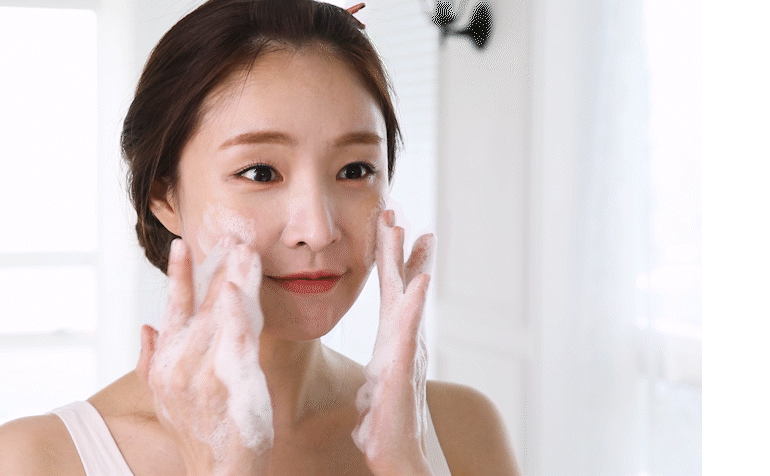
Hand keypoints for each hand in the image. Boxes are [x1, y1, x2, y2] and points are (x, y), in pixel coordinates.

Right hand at [136, 238, 272, 475]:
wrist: (218, 474)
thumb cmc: (200, 434)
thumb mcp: (166, 398)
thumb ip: (151, 361)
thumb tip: (147, 326)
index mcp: (165, 363)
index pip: (172, 309)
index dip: (178, 275)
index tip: (181, 243)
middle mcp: (179, 364)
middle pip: (200, 304)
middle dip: (214, 266)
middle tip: (228, 232)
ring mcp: (203, 372)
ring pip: (220, 314)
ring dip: (232, 278)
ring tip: (244, 249)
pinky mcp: (229, 381)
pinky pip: (234, 337)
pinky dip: (234, 311)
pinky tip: (237, 288)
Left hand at [352, 210, 435, 475]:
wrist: (401, 459)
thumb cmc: (387, 432)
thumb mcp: (373, 395)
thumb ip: (373, 380)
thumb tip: (371, 380)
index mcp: (391, 343)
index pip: (389, 291)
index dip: (388, 258)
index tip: (389, 225)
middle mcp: (403, 343)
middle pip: (399, 285)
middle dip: (396, 248)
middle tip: (395, 210)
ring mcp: (406, 355)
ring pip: (407, 300)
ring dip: (408, 264)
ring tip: (408, 230)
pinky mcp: (402, 372)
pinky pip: (408, 331)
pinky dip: (415, 303)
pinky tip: (420, 280)